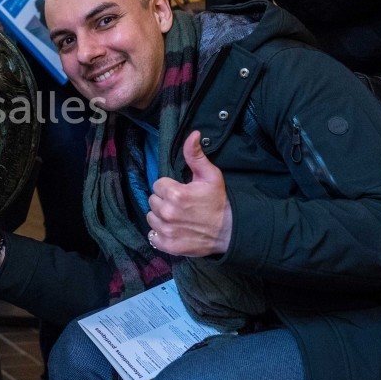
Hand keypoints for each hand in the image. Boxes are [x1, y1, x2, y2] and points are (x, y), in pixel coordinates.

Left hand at [146, 132, 231, 257]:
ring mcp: (167, 231)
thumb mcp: (210, 175)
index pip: (157, 185)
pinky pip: (152, 236)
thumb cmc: (218, 201)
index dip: (168, 187)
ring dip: (160, 216)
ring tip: (176, 216)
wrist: (229, 230)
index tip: (180, 191)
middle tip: (179, 204)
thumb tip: (192, 134)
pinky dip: (160, 233)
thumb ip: (195, 155)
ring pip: (151, 218)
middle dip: (163, 200)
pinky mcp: (168, 245)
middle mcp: (167, 213)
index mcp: (175, 194)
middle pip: (152, 201)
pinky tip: (173, 229)